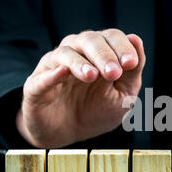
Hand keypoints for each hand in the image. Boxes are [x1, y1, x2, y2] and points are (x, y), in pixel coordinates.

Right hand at [16, 29, 144, 147]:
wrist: (71, 134)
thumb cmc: (99, 110)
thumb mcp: (124, 94)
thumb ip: (133, 71)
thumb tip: (136, 40)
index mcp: (98, 53)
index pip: (110, 37)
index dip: (122, 47)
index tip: (131, 63)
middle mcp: (75, 53)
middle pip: (88, 40)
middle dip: (103, 55)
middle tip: (114, 72)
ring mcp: (53, 68)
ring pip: (64, 54)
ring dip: (79, 62)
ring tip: (92, 75)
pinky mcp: (35, 87)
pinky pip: (40, 78)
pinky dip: (51, 75)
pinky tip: (63, 73)